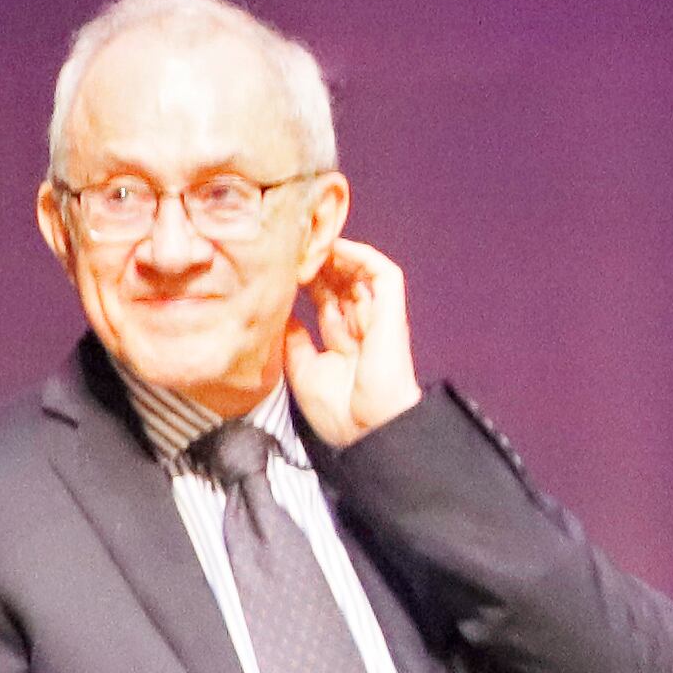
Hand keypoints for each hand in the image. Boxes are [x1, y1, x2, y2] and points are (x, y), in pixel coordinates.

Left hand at [286, 238, 421, 449]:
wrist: (367, 430)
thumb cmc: (338, 411)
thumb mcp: (302, 370)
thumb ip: (294, 341)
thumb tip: (280, 317)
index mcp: (343, 341)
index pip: (326, 299)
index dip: (306, 281)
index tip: (280, 268)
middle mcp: (361, 326)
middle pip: (342, 282)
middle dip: (318, 263)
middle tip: (291, 247)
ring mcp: (377, 319)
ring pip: (361, 274)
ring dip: (337, 256)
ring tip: (310, 242)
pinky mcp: (392, 315)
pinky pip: (386, 276)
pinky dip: (364, 258)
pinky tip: (338, 247)